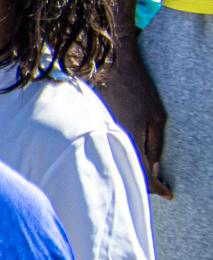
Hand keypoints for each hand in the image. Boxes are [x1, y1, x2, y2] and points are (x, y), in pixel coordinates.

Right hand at [97, 47, 172, 197]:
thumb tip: (154, 169)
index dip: (157, 187)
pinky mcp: (92, 126)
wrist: (110, 65)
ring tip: (145, 175)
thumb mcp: (157, 117)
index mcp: (127, 138)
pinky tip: (126, 155)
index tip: (168, 194)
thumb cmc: (137, 88)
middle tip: (159, 188)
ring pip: (113, 159)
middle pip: (125, 170)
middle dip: (143, 182)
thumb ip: (155, 145)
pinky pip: (105, 147)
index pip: (142, 172)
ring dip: (128, 169)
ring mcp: (98, 132)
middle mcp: (109, 139)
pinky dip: (117, 155)